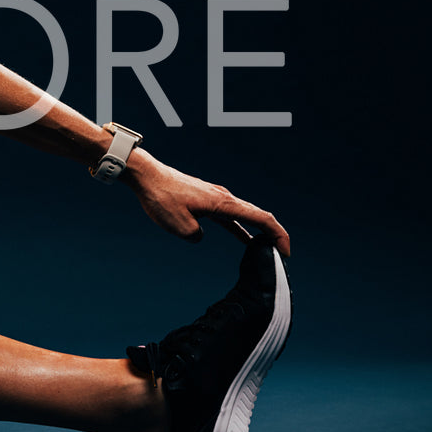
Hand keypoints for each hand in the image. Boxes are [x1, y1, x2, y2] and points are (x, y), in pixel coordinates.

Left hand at [124, 151, 290, 255]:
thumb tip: (199, 235)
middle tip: (282, 255)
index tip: (286, 251)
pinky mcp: (205, 200)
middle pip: (257, 216)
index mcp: (224, 203)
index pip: (261, 218)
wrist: (146, 176)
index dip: (278, 235)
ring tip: (267, 250)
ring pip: (244, 217)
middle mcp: (224, 197)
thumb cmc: (161, 197)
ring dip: (257, 233)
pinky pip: (229, 217)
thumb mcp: (180, 226)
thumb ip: (196, 236)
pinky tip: (244, 239)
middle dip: (273, 235)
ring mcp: (215, 198)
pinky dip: (239, 228)